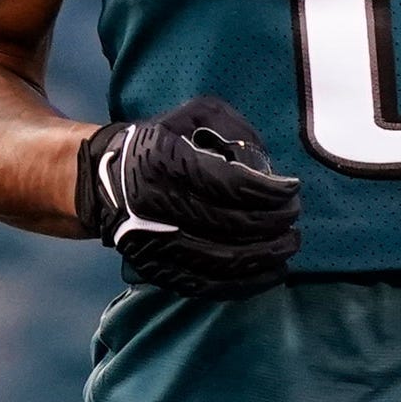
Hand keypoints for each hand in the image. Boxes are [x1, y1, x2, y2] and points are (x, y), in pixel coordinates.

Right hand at [76, 96, 300, 298]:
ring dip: (266, 256)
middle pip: (231, 225)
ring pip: (222, 261)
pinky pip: (206, 286)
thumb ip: (234, 131)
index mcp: (167, 162)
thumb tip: (267, 166)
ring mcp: (155, 243)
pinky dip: (245, 284)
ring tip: (290, 245)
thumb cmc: (160, 141)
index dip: (269, 192)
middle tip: (295, 215)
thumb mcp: (194, 115)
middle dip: (274, 223)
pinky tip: (271, 273)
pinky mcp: (156, 269)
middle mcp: (158, 205)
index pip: (230, 186)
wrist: (105, 179)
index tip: (292, 189)